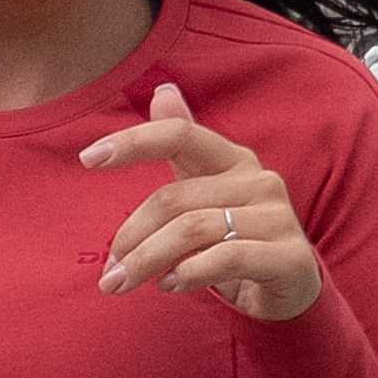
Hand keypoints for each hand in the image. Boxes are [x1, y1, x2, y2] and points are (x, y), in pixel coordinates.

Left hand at [83, 79, 322, 324]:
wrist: (290, 288)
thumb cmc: (238, 239)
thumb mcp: (207, 191)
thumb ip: (182, 148)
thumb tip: (162, 90)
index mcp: (232, 159)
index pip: (179, 134)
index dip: (133, 140)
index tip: (88, 157)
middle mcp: (258, 180)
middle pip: (174, 199)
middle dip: (130, 237)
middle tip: (107, 272)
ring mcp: (277, 217)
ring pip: (193, 230)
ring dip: (148, 261)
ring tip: (123, 283)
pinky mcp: (289, 256)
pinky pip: (227, 258)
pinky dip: (189, 273)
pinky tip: (169, 285)